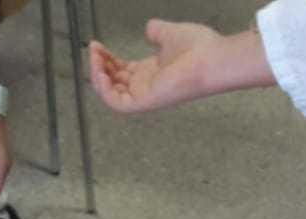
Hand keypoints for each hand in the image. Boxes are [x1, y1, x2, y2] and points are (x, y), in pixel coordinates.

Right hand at [89, 20, 226, 113]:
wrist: (212, 58)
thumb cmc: (198, 47)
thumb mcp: (170, 34)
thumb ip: (157, 32)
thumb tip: (149, 28)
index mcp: (151, 73)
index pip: (121, 71)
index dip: (107, 59)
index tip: (97, 45)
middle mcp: (146, 86)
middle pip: (113, 82)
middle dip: (99, 66)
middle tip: (93, 50)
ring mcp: (145, 96)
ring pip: (112, 94)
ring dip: (98, 77)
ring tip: (93, 58)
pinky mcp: (145, 102)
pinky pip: (118, 104)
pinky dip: (105, 92)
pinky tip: (99, 73)